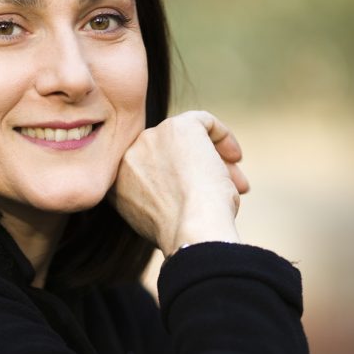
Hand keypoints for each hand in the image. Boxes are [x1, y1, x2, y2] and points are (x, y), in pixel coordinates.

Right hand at [109, 111, 249, 255]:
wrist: (191, 229)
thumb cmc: (183, 233)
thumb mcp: (156, 218)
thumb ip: (158, 197)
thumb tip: (184, 189)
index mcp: (116, 183)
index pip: (150, 171)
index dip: (177, 184)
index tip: (196, 201)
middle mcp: (127, 156)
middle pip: (168, 154)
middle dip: (196, 170)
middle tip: (224, 190)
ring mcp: (150, 138)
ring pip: (186, 139)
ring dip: (212, 160)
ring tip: (237, 185)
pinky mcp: (177, 127)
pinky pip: (202, 120)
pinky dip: (221, 135)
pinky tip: (236, 157)